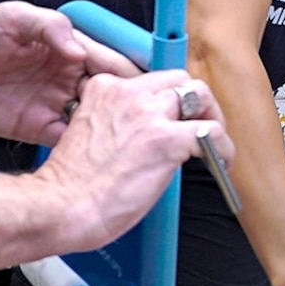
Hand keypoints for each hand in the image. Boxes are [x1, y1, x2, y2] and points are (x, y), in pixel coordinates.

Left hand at [0, 2, 140, 143]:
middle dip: (132, 108)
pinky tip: (95, 152)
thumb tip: (78, 51)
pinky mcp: (39, 128)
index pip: (113, 62)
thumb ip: (50, 27)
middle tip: (150, 121)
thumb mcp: (15, 17)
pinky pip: (68, 140)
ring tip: (129, 141)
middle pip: (113, 96)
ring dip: (112, 130)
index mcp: (72, 49)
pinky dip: (83, 148)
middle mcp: (69, 78)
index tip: (155, 88)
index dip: (134, 75)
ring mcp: (55, 104)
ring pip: (96, 121)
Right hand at [32, 70, 228, 252]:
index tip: (172, 119)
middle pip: (178, 79)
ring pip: (199, 94)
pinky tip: (221, 161)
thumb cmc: (70, 185)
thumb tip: (145, 135)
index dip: (167, 102)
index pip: (150, 81)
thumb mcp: (89, 134)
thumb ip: (117, 124)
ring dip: (212, 117)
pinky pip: (212, 132)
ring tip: (214, 142)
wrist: (60, 206)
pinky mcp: (166, 140)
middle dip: (194, 101)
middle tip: (200, 124)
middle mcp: (127, 94)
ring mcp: (148, 115)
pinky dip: (223, 148)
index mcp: (105, 90)